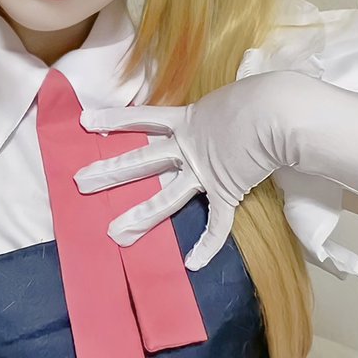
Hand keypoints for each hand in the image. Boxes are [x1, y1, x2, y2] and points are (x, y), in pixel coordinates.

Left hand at [75, 69, 357, 271]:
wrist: (278, 112)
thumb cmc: (262, 95)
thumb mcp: (234, 93)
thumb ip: (224, 105)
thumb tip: (234, 103)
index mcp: (188, 119)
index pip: (142, 119)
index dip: (113, 120)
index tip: (85, 122)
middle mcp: (189, 147)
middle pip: (140, 160)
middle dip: (109, 172)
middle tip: (79, 183)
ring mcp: (205, 172)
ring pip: (165, 198)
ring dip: (139, 216)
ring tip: (113, 233)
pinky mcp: (227, 192)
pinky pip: (216, 224)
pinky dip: (207, 245)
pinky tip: (192, 264)